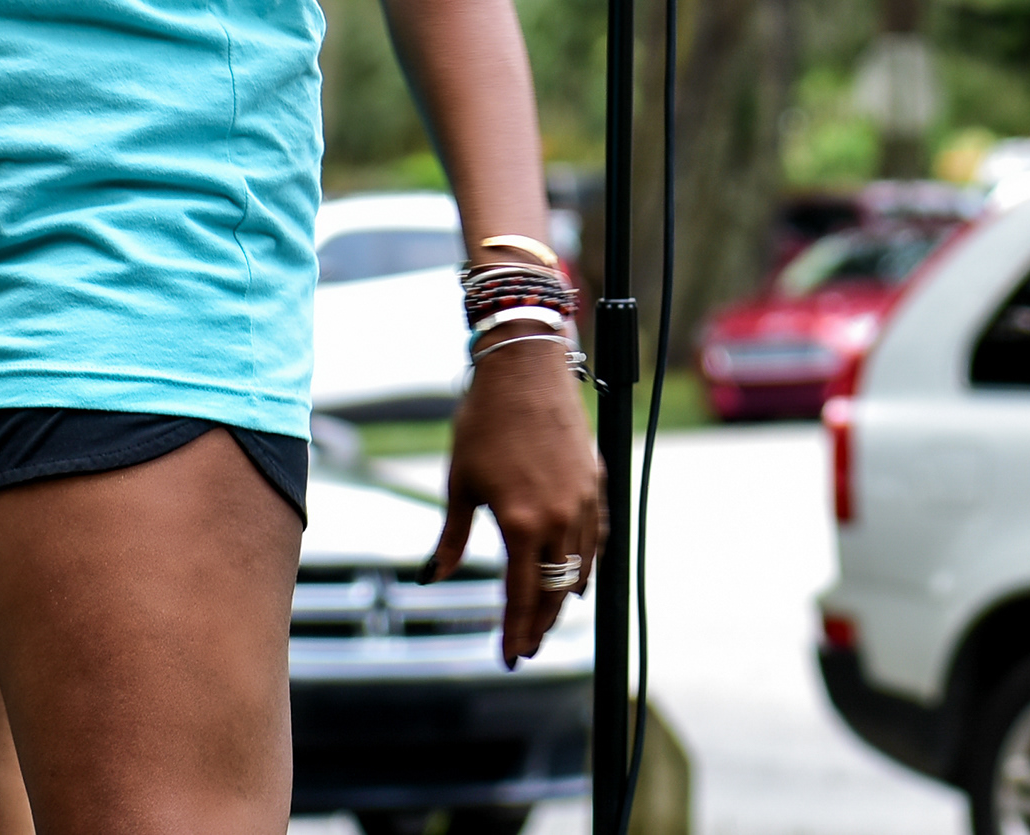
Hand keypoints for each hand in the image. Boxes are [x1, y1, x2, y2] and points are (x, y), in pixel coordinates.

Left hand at [425, 333, 603, 666]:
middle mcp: (558, 520)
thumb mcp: (459, 482)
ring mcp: (583, 504)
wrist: (523, 371)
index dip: (514, 632)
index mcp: (520, 523)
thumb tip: (432, 576)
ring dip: (564, 599)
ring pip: (580, 570)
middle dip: (540, 625)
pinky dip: (587, 565)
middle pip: (555, 593)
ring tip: (547, 617)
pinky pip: (597, 540)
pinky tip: (577, 577)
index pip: (521, 596)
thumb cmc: (482, 423)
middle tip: (526, 646)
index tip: (508, 658)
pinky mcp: (596, 485)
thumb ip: (451, 537)